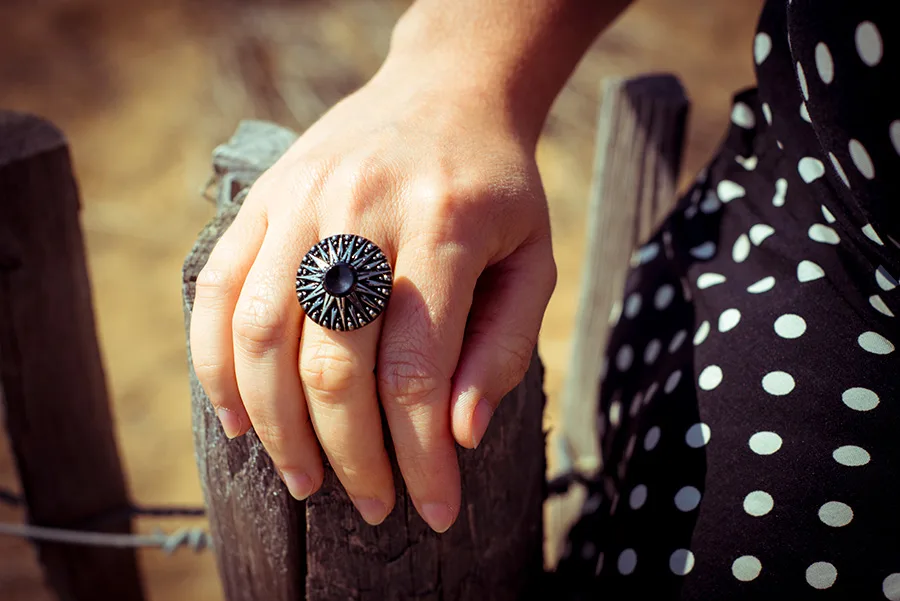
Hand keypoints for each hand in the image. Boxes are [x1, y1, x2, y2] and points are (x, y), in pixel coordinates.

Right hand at [189, 58, 555, 532]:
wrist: (445, 95)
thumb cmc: (497, 189)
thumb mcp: (531, 262)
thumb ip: (499, 348)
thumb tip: (457, 436)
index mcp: (444, 227)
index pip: (417, 371)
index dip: (422, 456)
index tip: (434, 509)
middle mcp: (361, 212)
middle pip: (334, 364)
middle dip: (352, 456)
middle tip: (372, 505)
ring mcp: (301, 202)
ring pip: (264, 335)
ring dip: (276, 427)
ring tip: (302, 481)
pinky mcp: (263, 200)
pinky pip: (218, 291)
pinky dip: (216, 364)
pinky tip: (236, 418)